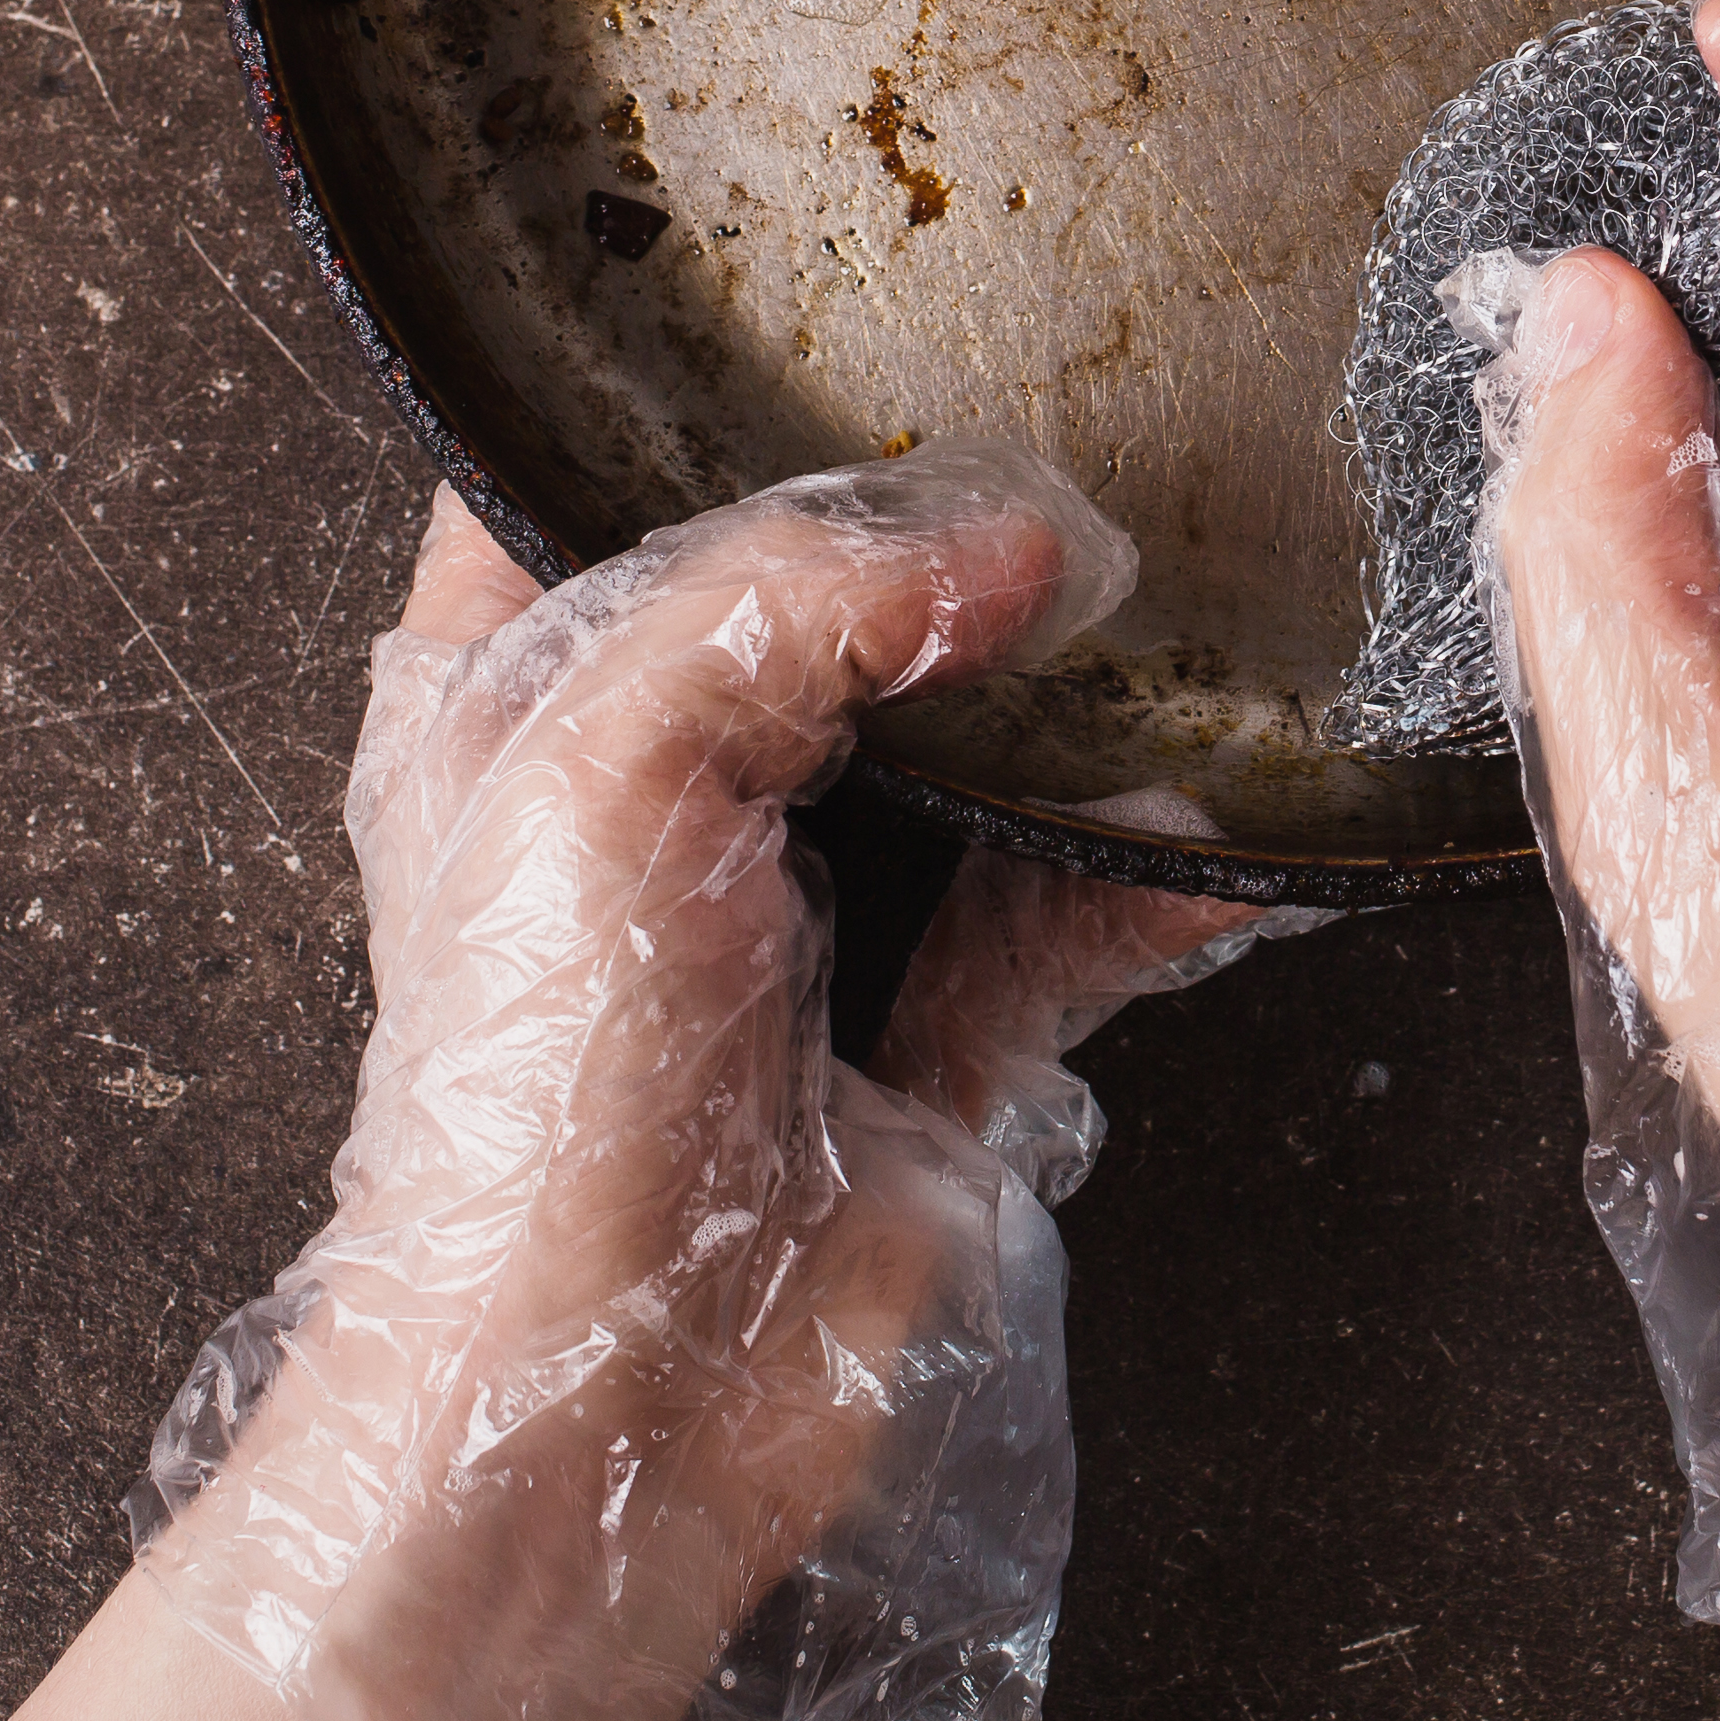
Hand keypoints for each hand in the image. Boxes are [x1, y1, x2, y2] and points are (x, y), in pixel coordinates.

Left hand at [0, 451, 1275, 1720]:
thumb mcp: (602, 757)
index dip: (690, 386)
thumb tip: (1005, 549)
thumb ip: (793, 599)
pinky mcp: (936, 1020)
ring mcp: (814, 897)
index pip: (581, 464)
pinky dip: (1156, 870)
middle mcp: (663, 773)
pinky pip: (1078, 905)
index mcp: (512, 686)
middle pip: (826, 587)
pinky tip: (1208, 829)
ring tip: (1169, 631)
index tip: (838, 316)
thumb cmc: (523, 1098)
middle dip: (947, 535)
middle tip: (1062, 455)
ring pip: (980, 733)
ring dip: (1083, 699)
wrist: (600, 1404)